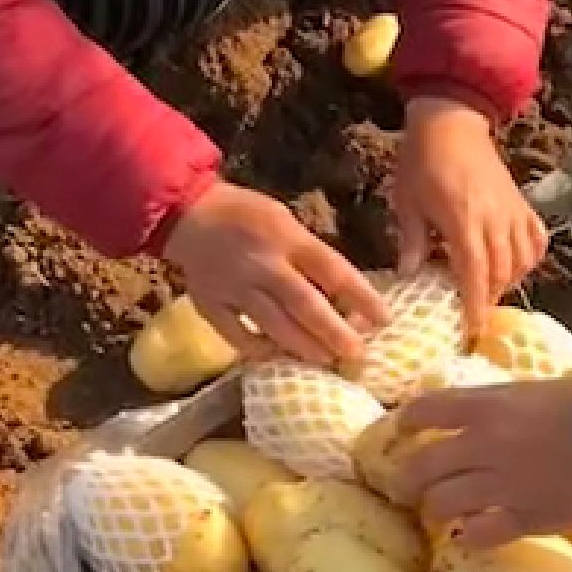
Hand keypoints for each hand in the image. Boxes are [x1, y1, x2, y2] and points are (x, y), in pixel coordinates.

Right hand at [163, 181, 386, 365]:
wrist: (187, 211)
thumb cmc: (247, 215)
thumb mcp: (286, 222)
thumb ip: (310, 256)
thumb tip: (343, 297)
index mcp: (289, 239)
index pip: (335, 271)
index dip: (362, 298)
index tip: (384, 319)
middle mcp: (265, 265)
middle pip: (307, 306)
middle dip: (336, 334)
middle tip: (357, 355)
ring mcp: (236, 287)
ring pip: (275, 326)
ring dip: (304, 347)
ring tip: (325, 360)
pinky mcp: (211, 304)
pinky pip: (238, 335)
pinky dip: (258, 349)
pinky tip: (276, 356)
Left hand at [392, 97, 547, 334]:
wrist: (450, 121)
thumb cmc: (422, 161)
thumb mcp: (407, 202)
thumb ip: (411, 241)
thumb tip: (408, 277)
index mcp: (464, 220)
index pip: (476, 274)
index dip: (476, 305)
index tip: (471, 328)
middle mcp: (495, 219)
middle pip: (501, 272)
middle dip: (489, 298)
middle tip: (473, 312)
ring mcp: (513, 211)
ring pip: (521, 260)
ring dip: (507, 281)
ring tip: (488, 289)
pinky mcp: (522, 203)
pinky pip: (535, 239)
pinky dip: (529, 258)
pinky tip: (514, 265)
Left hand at [396, 374, 571, 546]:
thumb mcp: (540, 390)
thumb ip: (508, 405)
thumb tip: (492, 411)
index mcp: (486, 407)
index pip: (424, 411)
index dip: (405, 423)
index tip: (401, 432)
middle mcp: (482, 446)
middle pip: (421, 467)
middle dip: (406, 479)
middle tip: (406, 487)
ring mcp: (500, 486)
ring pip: (441, 505)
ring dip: (434, 510)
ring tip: (438, 514)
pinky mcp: (523, 520)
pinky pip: (478, 536)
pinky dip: (468, 537)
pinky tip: (469, 537)